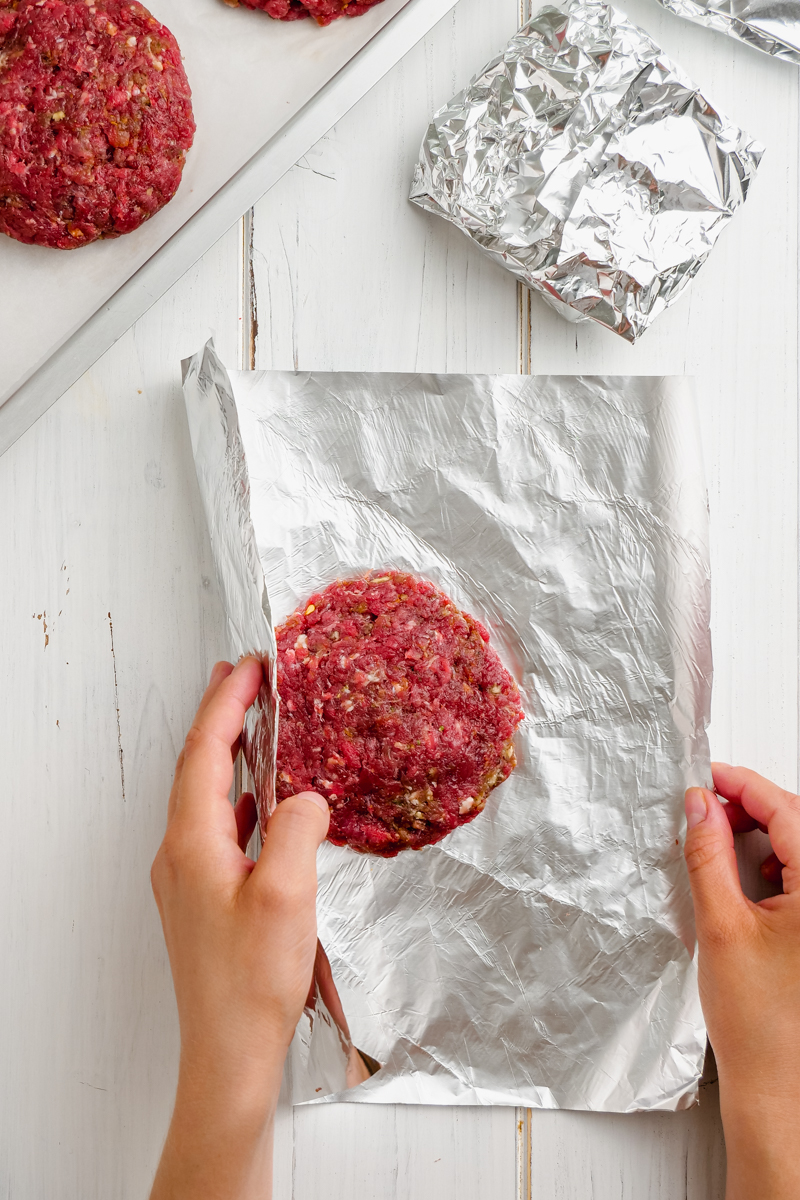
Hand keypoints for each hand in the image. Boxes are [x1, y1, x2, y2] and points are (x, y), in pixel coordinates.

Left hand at [150, 657, 328, 1199]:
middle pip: (196, 768)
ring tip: (253, 725)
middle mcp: (179, 854)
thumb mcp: (289, 895)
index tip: (249, 666)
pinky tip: (260, 803)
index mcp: (192, 843)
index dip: (226, 703)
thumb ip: (298, 828)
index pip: (204, 752)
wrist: (227, 1054)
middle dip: (220, 718)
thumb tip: (305, 797)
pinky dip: (237, 799)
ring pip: (205, 798)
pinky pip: (217, 830)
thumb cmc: (253, 981)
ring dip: (228, 756)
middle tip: (243, 678)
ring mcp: (187, 879)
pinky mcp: (202, 901)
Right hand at [684, 764, 799, 1199]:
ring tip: (715, 842)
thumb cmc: (760, 1023)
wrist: (780, 1087)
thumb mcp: (721, 925)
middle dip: (749, 807)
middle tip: (702, 807)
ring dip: (759, 835)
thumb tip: (699, 805)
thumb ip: (708, 855)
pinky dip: (771, 865)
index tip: (706, 776)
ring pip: (799, 848)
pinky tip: (740, 874)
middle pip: (797, 824)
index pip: (788, 811)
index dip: (743, 785)